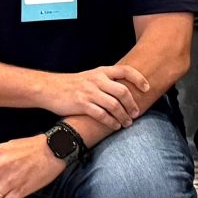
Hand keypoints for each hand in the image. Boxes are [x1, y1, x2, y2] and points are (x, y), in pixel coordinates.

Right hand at [37, 65, 151, 126]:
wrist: (50, 88)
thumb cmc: (72, 84)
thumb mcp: (90, 76)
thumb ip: (106, 81)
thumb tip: (125, 90)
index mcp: (101, 71)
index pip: (126, 70)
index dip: (139, 79)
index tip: (147, 88)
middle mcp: (97, 80)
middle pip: (123, 91)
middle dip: (133, 104)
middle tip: (137, 113)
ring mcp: (89, 92)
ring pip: (114, 105)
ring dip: (123, 116)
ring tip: (127, 123)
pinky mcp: (82, 104)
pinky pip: (102, 115)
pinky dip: (111, 122)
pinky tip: (115, 126)